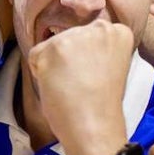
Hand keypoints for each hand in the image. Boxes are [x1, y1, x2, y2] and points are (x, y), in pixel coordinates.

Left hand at [28, 21, 133, 154]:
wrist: (94, 127)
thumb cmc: (101, 104)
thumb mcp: (108, 64)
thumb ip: (95, 49)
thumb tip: (71, 44)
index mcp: (118, 32)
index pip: (87, 34)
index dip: (85, 57)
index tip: (95, 74)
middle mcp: (99, 27)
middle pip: (68, 37)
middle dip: (68, 59)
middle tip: (82, 83)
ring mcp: (76, 36)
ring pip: (51, 46)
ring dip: (54, 66)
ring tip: (72, 86)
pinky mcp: (53, 47)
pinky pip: (35, 56)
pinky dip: (40, 73)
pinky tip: (59, 87)